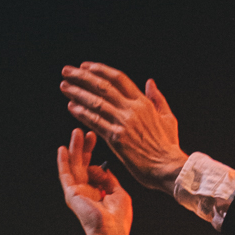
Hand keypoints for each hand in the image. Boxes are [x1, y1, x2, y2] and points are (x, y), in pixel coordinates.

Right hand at [57, 128, 131, 234]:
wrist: (111, 234)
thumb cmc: (118, 220)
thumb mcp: (119, 194)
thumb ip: (109, 179)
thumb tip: (101, 167)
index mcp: (99, 193)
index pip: (95, 169)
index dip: (96, 155)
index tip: (97, 138)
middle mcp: (87, 192)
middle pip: (84, 165)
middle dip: (86, 148)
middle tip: (88, 132)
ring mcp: (78, 193)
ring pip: (75, 166)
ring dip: (75, 149)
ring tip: (77, 132)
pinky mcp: (72, 194)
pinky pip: (65, 175)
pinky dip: (63, 162)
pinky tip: (63, 149)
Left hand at [60, 63, 186, 192]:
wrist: (169, 169)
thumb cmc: (168, 148)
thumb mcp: (168, 118)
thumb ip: (157, 99)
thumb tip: (150, 82)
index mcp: (143, 102)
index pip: (118, 78)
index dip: (99, 70)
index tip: (85, 66)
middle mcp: (132, 109)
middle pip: (102, 86)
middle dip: (82, 76)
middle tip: (67, 71)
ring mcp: (123, 123)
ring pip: (96, 102)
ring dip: (77, 93)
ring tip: (64, 86)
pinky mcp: (117, 139)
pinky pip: (95, 122)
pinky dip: (82, 113)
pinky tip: (71, 107)